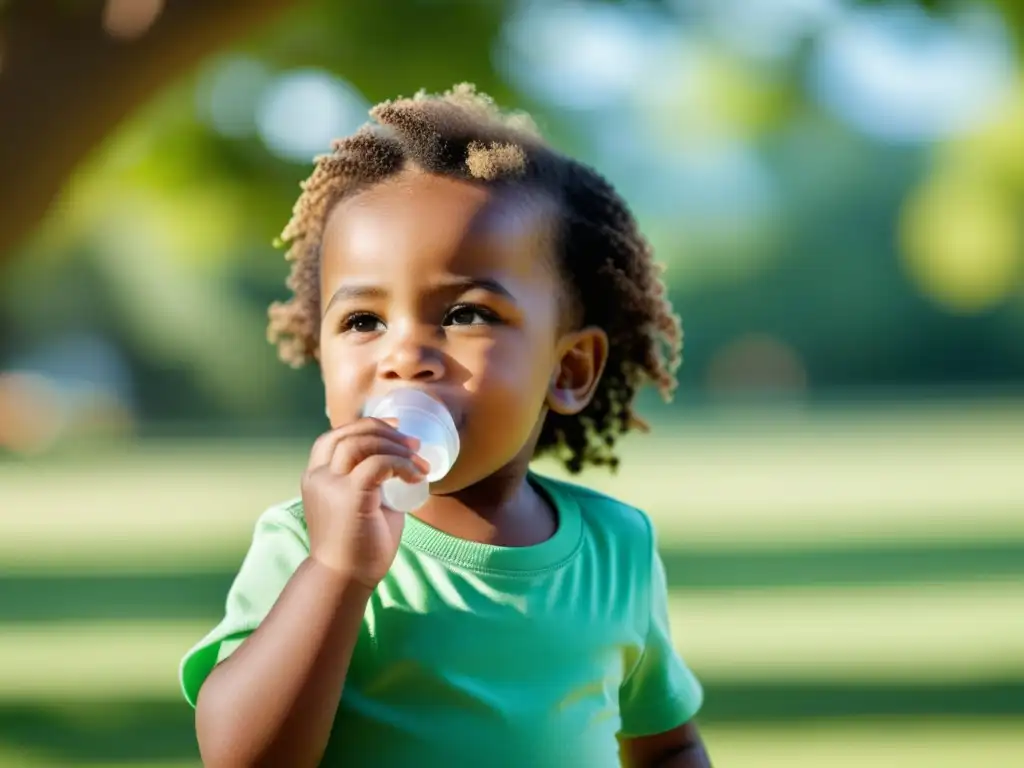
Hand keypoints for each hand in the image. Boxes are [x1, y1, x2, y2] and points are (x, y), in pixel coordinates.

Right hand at [301, 417, 427, 588]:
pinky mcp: (349, 497)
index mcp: (317, 477)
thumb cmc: (358, 547)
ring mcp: (331, 486)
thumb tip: (402, 466)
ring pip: (360, 443)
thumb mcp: (362, 505)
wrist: (345, 580)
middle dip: (384, 431)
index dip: (365, 426)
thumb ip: (372, 483)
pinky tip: (416, 477)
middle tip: (414, 443)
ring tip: (418, 460)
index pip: (335, 437)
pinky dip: (400, 464)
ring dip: (394, 446)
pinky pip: (377, 464)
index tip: (395, 428)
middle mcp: (318, 477)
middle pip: (348, 434)